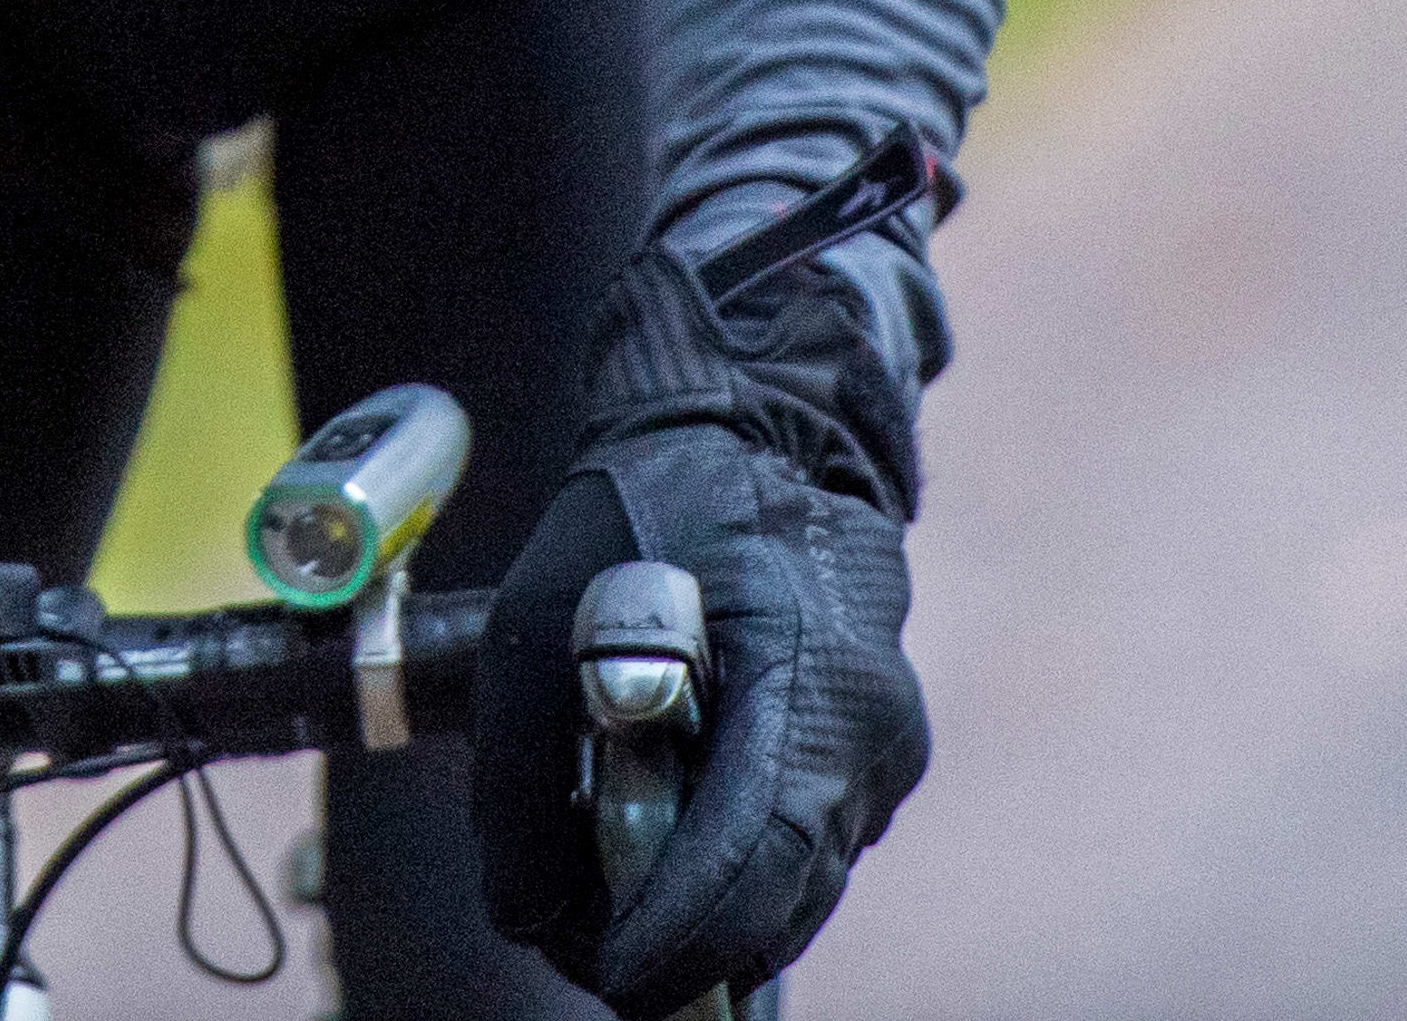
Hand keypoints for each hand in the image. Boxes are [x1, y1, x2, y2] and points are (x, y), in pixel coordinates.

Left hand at [470, 244, 927, 1018]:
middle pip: (777, 905)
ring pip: (788, 901)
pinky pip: (795, 863)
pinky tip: (656, 813)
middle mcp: (874, 735)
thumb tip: (525, 913)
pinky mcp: (870, 775)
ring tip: (600, 848)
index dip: (680, 935)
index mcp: (812, 672)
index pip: (759, 851)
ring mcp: (885, 762)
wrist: (765, 437)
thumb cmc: (654, 507)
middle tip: (571, 923)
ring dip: (693, 911)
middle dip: (670, 942)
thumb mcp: (541, 611)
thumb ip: (522, 770)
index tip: (609, 969)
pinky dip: (723, 872)